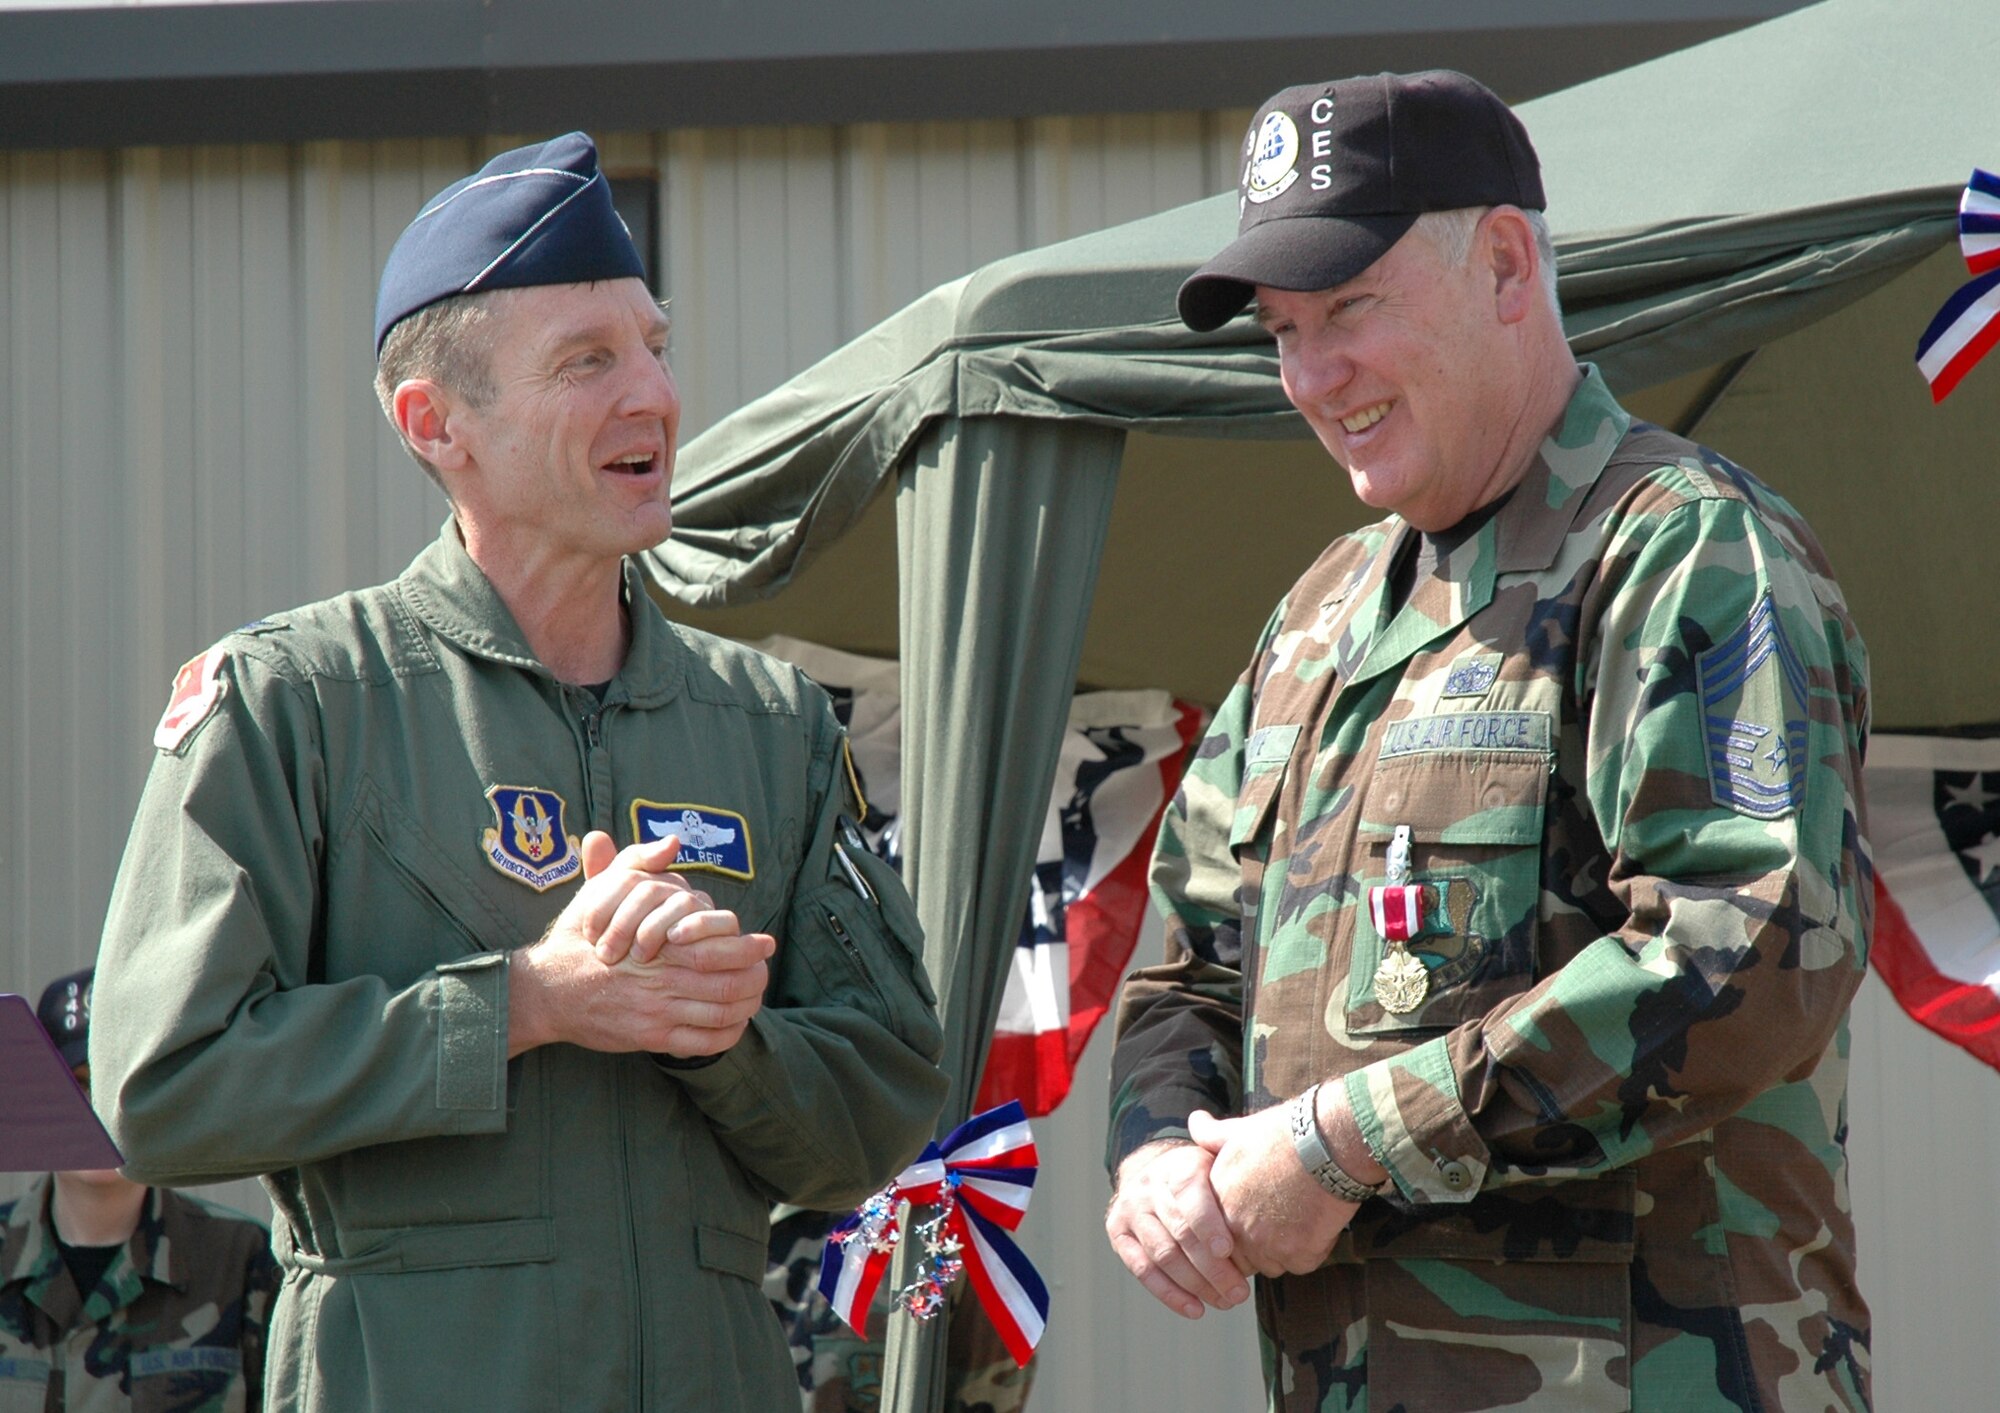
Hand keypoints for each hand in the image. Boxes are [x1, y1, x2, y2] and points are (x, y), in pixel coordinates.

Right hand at [507, 831, 774, 1057]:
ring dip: (746, 1007)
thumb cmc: (577, 938)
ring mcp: (657, 1011)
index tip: (765, 942)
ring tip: (757, 998)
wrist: (546, 989)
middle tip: (766, 973)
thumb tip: (673, 842)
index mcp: (658, 942)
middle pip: (728, 982)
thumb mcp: (602, 890)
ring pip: (720, 1013)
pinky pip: (701, 1044)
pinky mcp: (650, 1038)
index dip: (748, 946)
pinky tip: (735, 1026)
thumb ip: (637, 861)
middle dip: (756, 978)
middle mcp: (663, 977)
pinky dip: (726, 1037)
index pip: (718, 945)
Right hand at [1105, 1135, 1250, 1319]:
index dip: (1208, 1225)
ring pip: (1163, 1256)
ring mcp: (1130, 1211)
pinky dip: (1170, 1294)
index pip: (1189, 1196)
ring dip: (1196, 1285)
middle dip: (1212, 1268)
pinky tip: (1195, 1309)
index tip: (1228, 1251)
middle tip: (1239, 1292)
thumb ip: (1225, 1148)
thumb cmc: (1201, 1173)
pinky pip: (1143, 1270)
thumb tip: (1222, 1127)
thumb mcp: (1215, 1156)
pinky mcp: (1118, 1234)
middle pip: (1179, 1234)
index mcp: (1177, 1166)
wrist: (1151, 1170)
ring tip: (1225, 1302)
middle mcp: (1148, 1188)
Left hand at [1189, 1105, 1356, 1277]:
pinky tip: (1318, 1222)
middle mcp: (1236, 1226)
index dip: (1238, 1226)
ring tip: (1301, 1218)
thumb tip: (1195, 1121)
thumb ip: (1213, 1135)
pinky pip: (1301, 1264)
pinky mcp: (1297, 1254)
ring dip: (1284, 1250)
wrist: (1326, 1143)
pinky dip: (1311, 1249)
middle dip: (1259, 1243)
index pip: (1217, 1234)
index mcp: (1219, 1200)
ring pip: (1272, 1263)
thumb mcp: (1240, 1129)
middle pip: (1243, 1254)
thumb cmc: (1284, 1134)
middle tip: (1282, 1218)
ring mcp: (1266, 1244)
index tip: (1257, 1213)